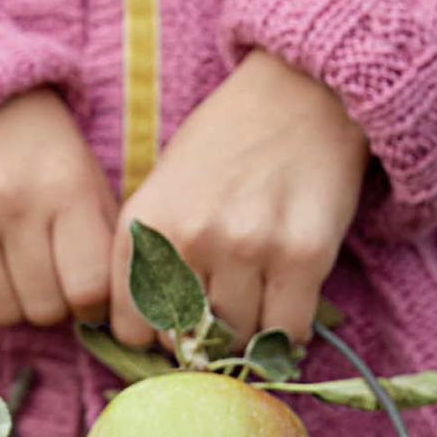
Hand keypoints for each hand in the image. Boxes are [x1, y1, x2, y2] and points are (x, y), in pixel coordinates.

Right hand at [0, 89, 117, 328]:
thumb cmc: (46, 158)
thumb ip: (106, 249)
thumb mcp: (91, 186)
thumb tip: (109, 318)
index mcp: (66, 185)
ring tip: (10, 265)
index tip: (85, 289)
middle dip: (52, 302)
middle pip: (43, 309)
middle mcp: (11, 199)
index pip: (88, 290)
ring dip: (11, 302)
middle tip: (45, 272)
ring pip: (0, 313)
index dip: (92, 302)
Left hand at [109, 50, 370, 348]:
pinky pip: (286, 332)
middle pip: (188, 344)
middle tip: (227, 306)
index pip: (134, 331)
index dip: (159, 334)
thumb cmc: (227, 150)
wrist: (301, 93)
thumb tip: (155, 343)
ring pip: (238, 342)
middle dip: (206, 338)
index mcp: (144, 226)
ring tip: (260, 295)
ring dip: (250, 333)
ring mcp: (246, 247)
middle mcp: (189, 238)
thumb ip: (151, 262)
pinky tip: (288, 301)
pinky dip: (288, 330)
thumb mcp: (163, 193)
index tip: (180, 319)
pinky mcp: (302, 255)